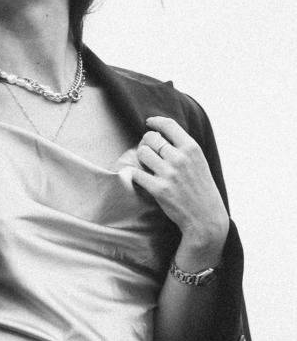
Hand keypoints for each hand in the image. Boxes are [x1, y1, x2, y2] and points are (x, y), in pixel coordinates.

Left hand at [129, 115, 228, 260]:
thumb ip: (183, 148)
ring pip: (142, 153)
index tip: (149, 123)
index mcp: (192, 148)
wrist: (205, 218)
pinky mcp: (158, 189)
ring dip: (140, 158)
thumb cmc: (201, 190)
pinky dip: (134, 174)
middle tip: (148, 151)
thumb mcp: (199, 163)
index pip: (169, 125)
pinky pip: (136, 173)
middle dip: (146, 142)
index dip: (155, 122)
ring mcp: (169, 173)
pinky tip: (138, 177)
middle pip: (151, 138)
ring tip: (145, 164)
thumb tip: (161, 134)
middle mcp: (180, 158)